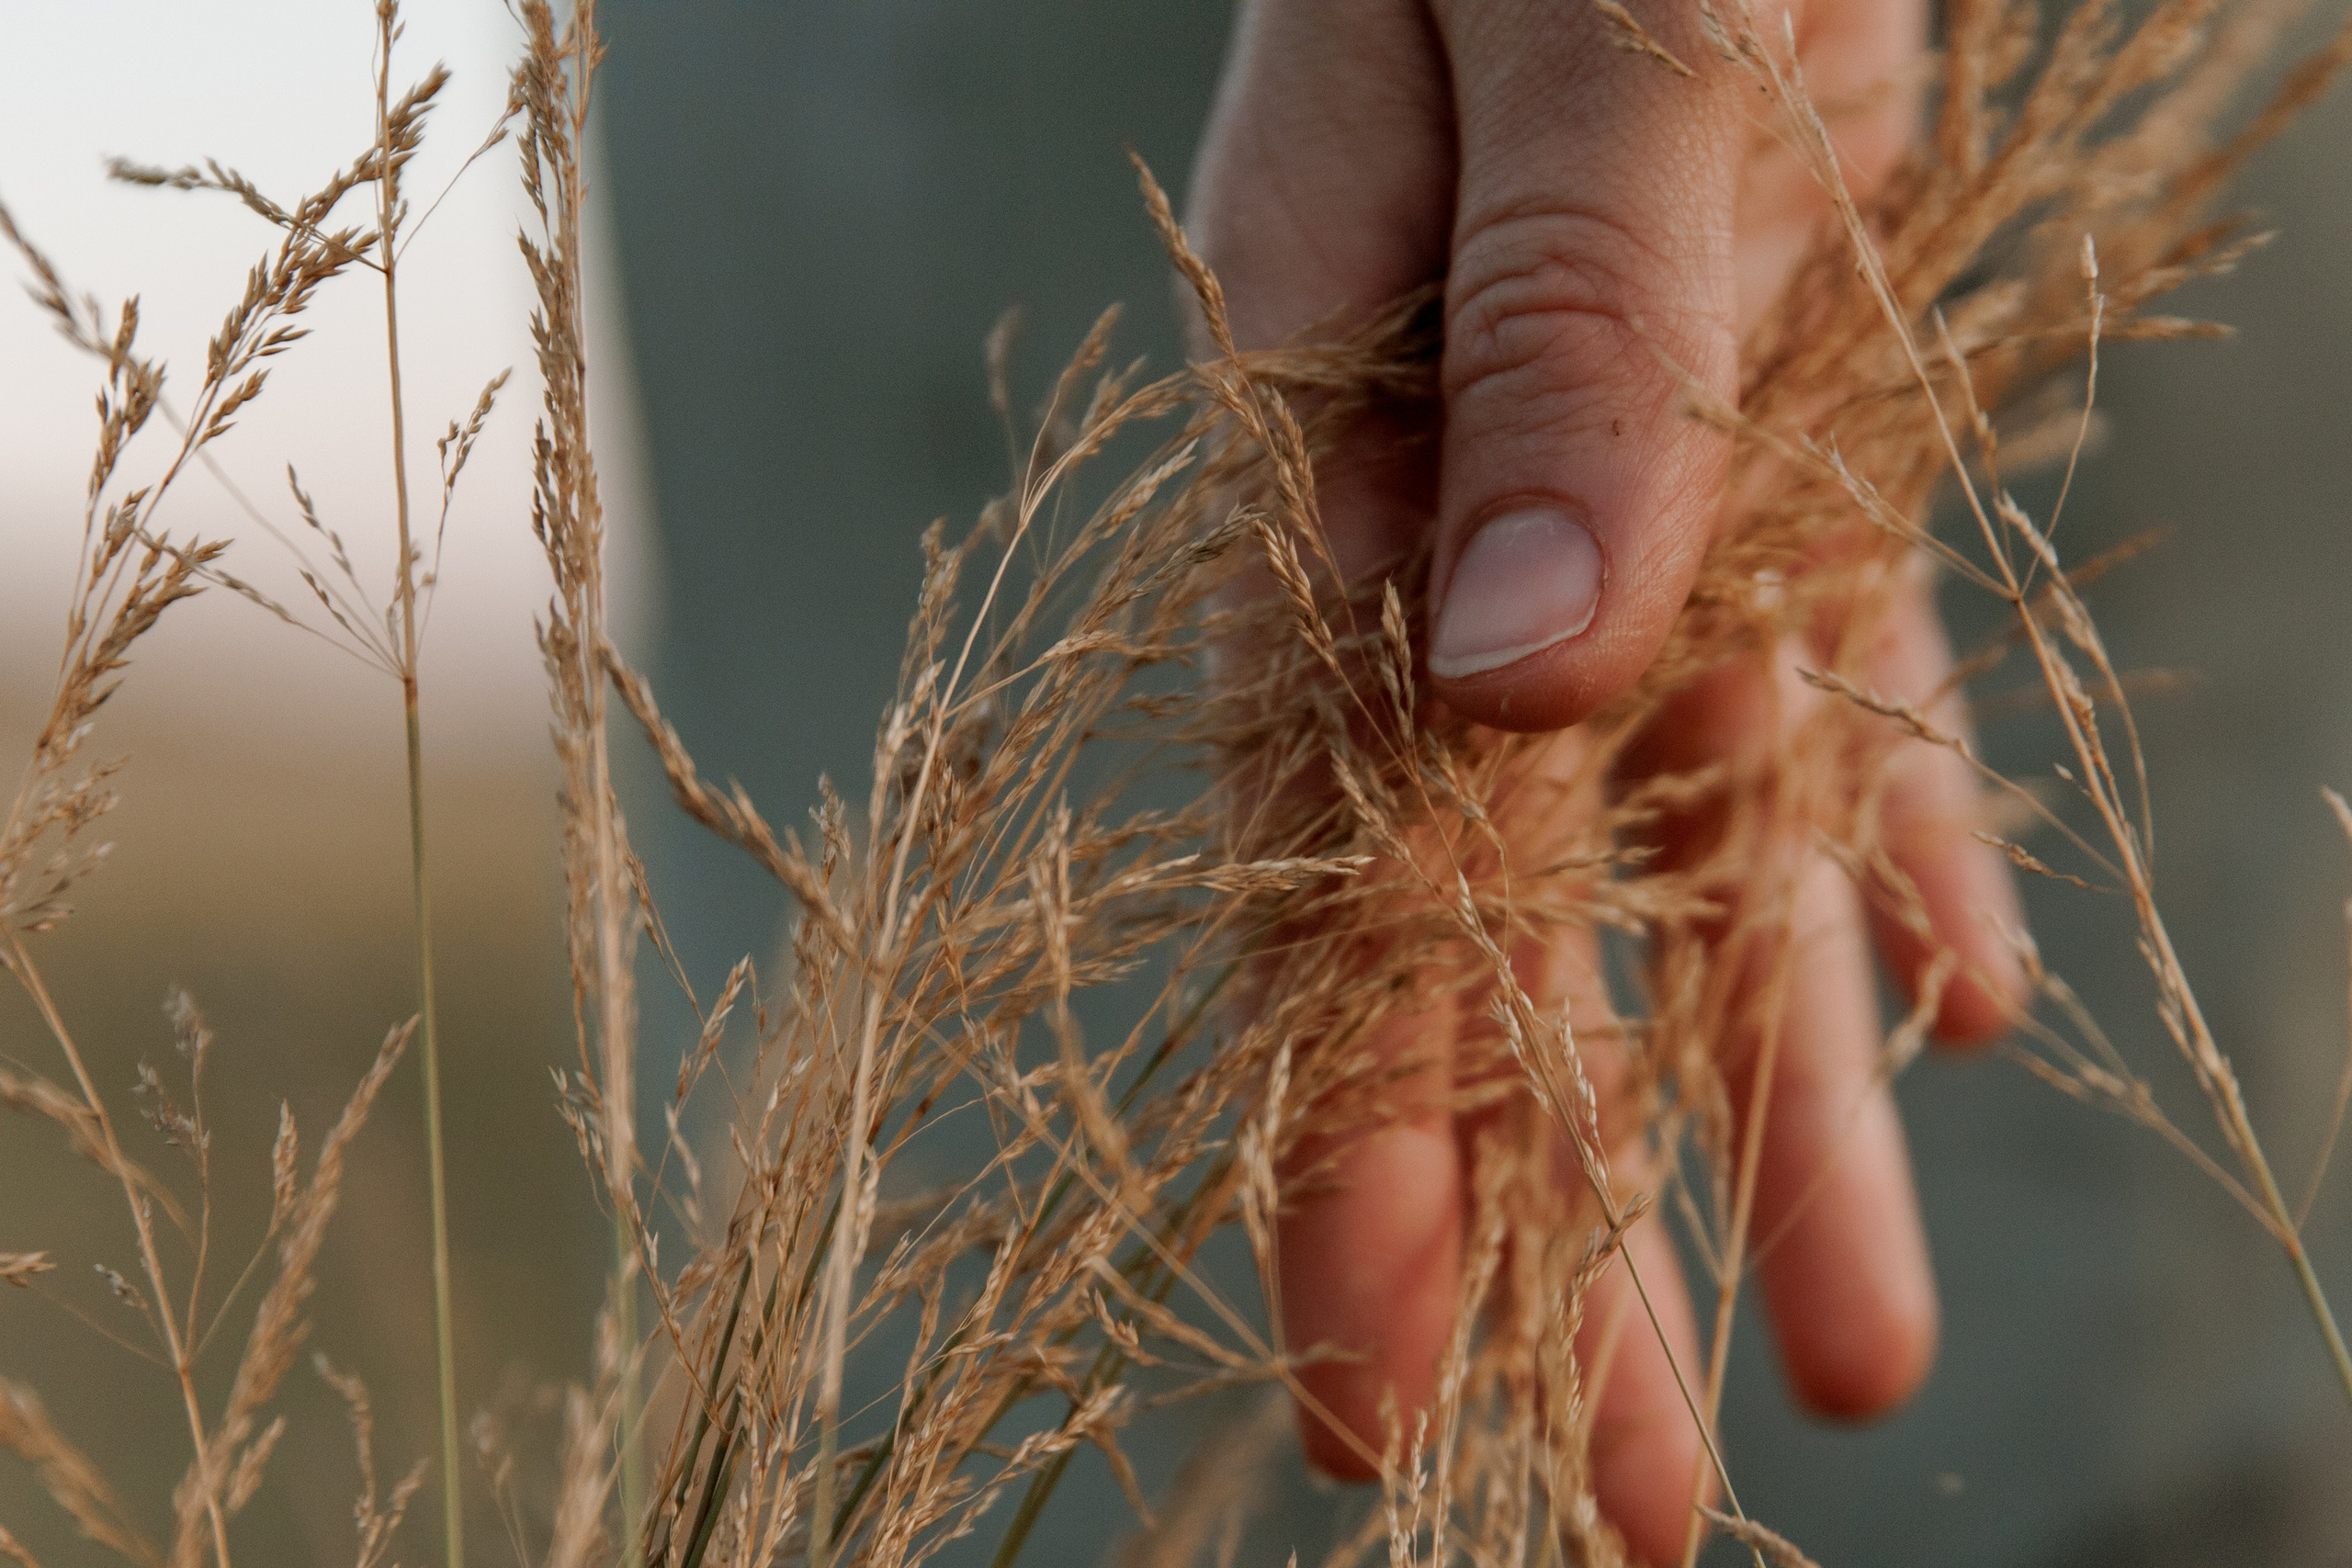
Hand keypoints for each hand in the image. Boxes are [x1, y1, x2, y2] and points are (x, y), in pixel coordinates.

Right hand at [1186, 0, 2024, 1557]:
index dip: (1351, 1107)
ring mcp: (1624, 505)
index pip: (1325, 835)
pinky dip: (1883, 847)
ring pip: (1689, 844)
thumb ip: (1551, 353)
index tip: (1375, 1370)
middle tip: (1614, 1485)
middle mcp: (1456, 519)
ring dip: (1763, 1096)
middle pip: (1500, 913)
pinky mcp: (1771, 458)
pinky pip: (1828, 695)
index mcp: (1331, 435)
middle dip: (1552, 1205)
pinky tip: (1939, 1005)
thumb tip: (1509, 671)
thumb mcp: (1577, 59)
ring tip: (1839, 1348)